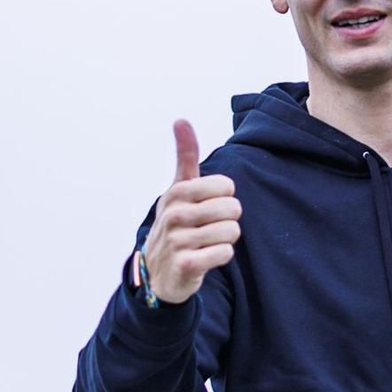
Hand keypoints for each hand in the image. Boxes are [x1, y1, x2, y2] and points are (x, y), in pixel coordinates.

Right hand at [139, 119, 241, 302]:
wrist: (159, 271)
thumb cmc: (176, 224)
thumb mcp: (178, 189)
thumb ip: (185, 156)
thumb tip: (181, 120)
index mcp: (176, 193)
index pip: (225, 186)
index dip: (226, 197)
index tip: (210, 204)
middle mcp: (174, 214)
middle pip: (232, 209)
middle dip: (229, 219)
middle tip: (212, 226)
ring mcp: (177, 241)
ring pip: (231, 232)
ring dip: (226, 239)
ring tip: (209, 241)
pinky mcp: (186, 265)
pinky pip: (224, 253)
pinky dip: (222, 255)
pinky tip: (207, 256)